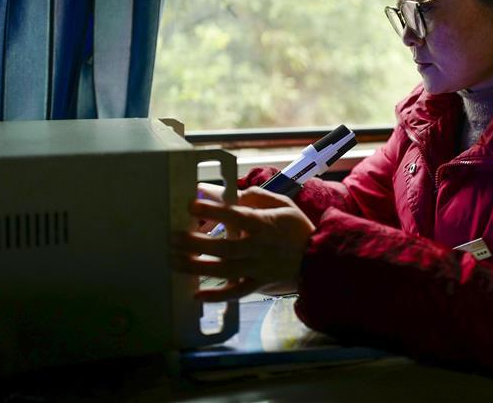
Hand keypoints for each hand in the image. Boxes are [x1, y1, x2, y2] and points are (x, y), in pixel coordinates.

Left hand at [171, 186, 315, 300]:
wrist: (319, 259)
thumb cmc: (298, 229)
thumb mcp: (284, 204)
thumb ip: (258, 197)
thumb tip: (234, 195)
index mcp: (265, 225)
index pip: (235, 216)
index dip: (213, 210)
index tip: (191, 205)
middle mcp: (259, 248)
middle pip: (223, 247)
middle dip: (195, 242)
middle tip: (173, 237)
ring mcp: (258, 269)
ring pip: (224, 271)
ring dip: (197, 267)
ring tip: (174, 261)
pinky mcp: (258, 285)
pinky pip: (235, 293)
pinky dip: (216, 296)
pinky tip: (196, 294)